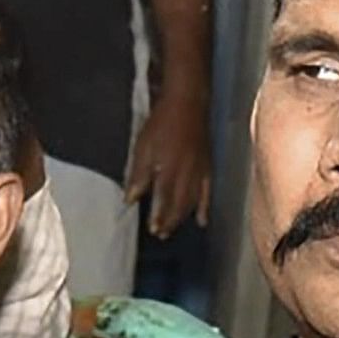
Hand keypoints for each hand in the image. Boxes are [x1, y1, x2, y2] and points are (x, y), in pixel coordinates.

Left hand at [121, 89, 210, 234]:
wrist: (187, 103)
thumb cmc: (161, 124)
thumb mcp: (143, 147)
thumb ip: (138, 175)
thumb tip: (130, 199)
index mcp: (169, 172)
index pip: (163, 201)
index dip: (159, 217)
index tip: (153, 230)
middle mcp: (186, 177)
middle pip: (179, 205)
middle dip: (170, 221)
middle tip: (162, 234)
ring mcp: (199, 172)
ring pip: (193, 202)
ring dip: (183, 217)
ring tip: (175, 228)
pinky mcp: (208, 166)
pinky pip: (208, 192)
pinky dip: (205, 208)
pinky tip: (202, 221)